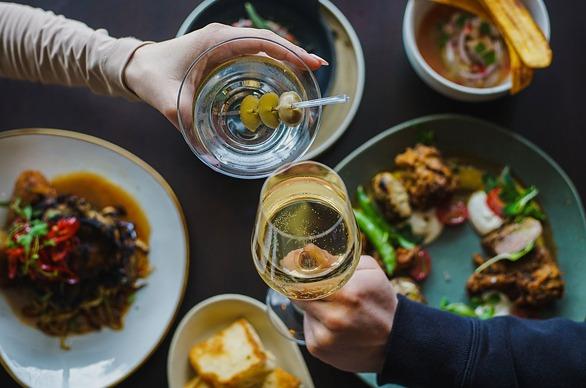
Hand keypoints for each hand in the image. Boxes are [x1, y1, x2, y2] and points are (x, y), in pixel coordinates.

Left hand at [124, 23, 326, 127]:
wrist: (138, 67)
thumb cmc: (152, 77)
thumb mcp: (169, 102)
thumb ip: (188, 125)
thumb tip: (209, 154)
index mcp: (215, 41)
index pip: (260, 41)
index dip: (288, 51)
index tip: (309, 62)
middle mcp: (223, 38)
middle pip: (268, 41)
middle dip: (294, 53)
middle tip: (318, 68)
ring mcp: (224, 44)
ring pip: (263, 46)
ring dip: (285, 57)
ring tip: (307, 72)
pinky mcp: (222, 53)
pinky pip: (252, 54)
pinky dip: (271, 62)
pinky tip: (282, 76)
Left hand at [296, 256, 397, 372]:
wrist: (395, 342)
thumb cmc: (381, 302)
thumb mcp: (371, 272)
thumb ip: (341, 260)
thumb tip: (312, 252)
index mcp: (347, 293)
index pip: (305, 279)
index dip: (296, 271)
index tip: (293, 265)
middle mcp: (334, 317)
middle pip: (299, 295)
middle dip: (305, 289)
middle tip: (315, 286)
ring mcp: (325, 337)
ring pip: (303, 311)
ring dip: (313, 307)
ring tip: (334, 309)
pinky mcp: (319, 349)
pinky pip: (307, 327)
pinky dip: (317, 323)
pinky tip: (334, 326)